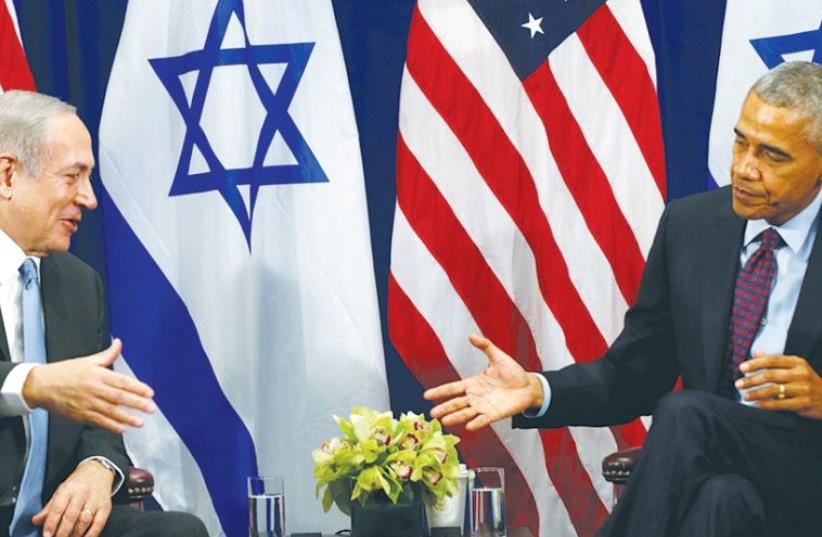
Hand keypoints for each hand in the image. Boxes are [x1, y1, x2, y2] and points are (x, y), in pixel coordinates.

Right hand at [22, 339, 155, 432]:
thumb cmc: (63, 372)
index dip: (137, 388)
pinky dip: (110, 426)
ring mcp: (86, 403)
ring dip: (127, 418)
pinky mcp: (79, 414)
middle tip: (151, 408)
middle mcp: (93, 389)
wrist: (39, 385)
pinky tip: (121, 429)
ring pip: (110, 412)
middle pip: (119, 397)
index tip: (149, 392)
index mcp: (97, 374)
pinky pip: (98, 421)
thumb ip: (106, 355)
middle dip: (137, 403)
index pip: (122, 381)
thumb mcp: (87, 361)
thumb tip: (119, 343)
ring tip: (140, 422)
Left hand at [32, 459, 113, 536]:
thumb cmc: (78, 483)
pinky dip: (91, 535)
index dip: (51, 524)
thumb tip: (36, 521)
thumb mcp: (61, 491)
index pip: (58, 508)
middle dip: (62, 533)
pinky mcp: (106, 507)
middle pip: (71, 516)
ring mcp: (96, 500)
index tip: (46, 535)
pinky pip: (99, 524)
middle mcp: (83, 493)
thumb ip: (49, 507)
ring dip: (75, 535)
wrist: (98, 471)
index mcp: (68, 488)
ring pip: (84, 521)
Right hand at [423, 335, 543, 430]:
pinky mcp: (495, 414)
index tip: (426, 395)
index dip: (440, 391)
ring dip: (456, 417)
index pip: (453, 388)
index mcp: (473, 383)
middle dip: (444, 408)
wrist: (529, 385)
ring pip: (466, 413)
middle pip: (456, 403)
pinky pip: (484, 420)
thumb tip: (470, 336)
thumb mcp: (497, 356)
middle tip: (432, 414)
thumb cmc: (512, 371)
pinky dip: (477, 423)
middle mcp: (475, 397)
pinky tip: (469, 427)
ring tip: (445, 422)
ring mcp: (484, 407)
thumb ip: (484, 346)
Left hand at [736, 352, 821, 418]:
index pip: (772, 360)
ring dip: (756, 393)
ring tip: (745, 396)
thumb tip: (757, 352)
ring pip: (774, 390)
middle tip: (738, 384)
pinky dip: (767, 404)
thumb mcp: (794, 367)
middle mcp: (801, 374)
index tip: (741, 367)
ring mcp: (803, 389)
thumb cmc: (806, 381)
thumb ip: (775, 361)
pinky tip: (757, 404)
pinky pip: (781, 404)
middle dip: (751, 380)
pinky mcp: (804, 403)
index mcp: (797, 362)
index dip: (755, 363)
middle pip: (770, 375)